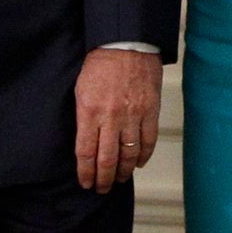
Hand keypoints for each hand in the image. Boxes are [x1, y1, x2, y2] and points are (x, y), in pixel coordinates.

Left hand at [73, 47, 161, 191]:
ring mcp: (133, 115)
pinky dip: (142, 157)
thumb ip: (83, 117)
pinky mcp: (150, 111)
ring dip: (123, 172)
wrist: (127, 43)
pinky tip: (137, 163)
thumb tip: (85, 143)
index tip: (85, 182)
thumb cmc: (101, 64)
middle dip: (103, 179)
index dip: (85, 172)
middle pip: (106, 159)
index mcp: (89, 111)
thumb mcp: (80, 89)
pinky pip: (148, 142)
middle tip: (101, 188)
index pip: (85, 152)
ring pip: (128, 155)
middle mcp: (111, 117)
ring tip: (118, 180)